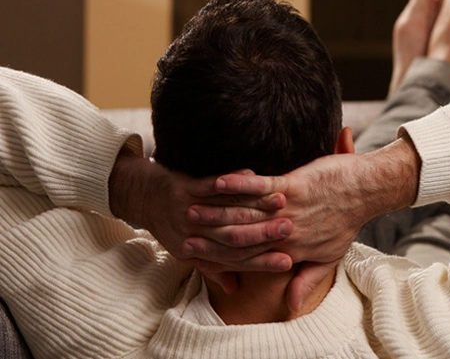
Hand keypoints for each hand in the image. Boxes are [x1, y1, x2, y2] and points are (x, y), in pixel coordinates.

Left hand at [108, 150, 294, 291]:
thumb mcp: (189, 253)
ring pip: (228, 212)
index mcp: (197, 253)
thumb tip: (234, 289)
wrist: (143, 197)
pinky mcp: (182, 189)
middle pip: (235, 238)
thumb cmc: (171, 225)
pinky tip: (254, 176)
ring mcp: (187, 211)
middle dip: (266, 234)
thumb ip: (215, 268)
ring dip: (256, 206)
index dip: (262, 263)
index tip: (287, 262)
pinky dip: (234, 182)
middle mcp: (192, 235)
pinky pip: (211, 186)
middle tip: (291, 230)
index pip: (236, 261)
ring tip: (281, 202)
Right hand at [192, 137, 420, 311]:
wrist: (369, 191)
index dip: (220, 258)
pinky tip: (219, 182)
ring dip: (217, 210)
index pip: (249, 258)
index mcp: (293, 251)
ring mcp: (291, 209)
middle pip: (242, 238)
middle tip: (183, 230)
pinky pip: (262, 186)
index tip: (194, 254)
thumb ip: (307, 279)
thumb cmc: (348, 220)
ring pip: (248, 213)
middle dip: (210, 234)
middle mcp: (288, 234)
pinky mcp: (296, 185)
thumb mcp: (330, 256)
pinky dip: (240, 184)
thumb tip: (290, 306)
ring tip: (191, 206)